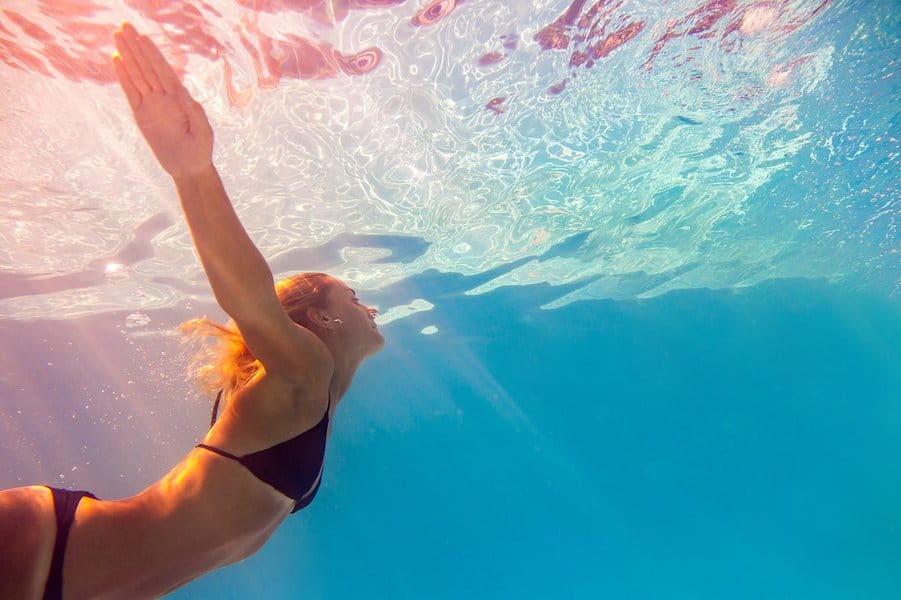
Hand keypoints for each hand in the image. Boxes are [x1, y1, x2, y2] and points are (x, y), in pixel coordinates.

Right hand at [112, 23, 213, 179]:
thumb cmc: (200, 150)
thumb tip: (187, 96)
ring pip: (137, 75)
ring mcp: (152, 104)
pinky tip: (117, 60)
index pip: (164, 71)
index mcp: (180, 97)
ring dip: (127, 56)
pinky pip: (130, 92)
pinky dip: (123, 77)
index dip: (153, 54)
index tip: (143, 37)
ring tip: (117, 36)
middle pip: (148, 67)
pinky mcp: (141, 114)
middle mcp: (165, 96)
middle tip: (124, 26)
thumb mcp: (203, 132)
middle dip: (136, 47)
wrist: (188, 167)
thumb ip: (196, 114)